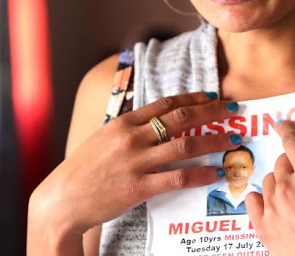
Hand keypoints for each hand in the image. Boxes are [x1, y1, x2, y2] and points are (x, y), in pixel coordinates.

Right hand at [28, 92, 239, 247]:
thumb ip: (130, 129)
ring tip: (233, 139)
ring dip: (214, 141)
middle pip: (180, 119)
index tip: (212, 95)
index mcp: (123, 122)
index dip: (192, 98)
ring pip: (185, 146)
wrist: (61, 200)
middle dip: (210, 112)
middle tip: (232, 110)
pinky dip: (201, 174)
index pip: (166, 104)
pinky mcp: (139, 187)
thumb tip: (156, 121)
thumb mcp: (103, 139)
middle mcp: (131, 137)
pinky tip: (216, 173)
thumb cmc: (83, 170)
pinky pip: (178, 178)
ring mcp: (136, 162)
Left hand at [245, 120, 294, 255]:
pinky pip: (253, 200)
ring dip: (279, 184)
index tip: (282, 125)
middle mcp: (287, 186)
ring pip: (269, 180)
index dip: (287, 130)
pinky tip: (274, 207)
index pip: (293, 142)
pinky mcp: (262, 225)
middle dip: (291, 167)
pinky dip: (262, 200)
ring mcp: (272, 206)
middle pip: (281, 162)